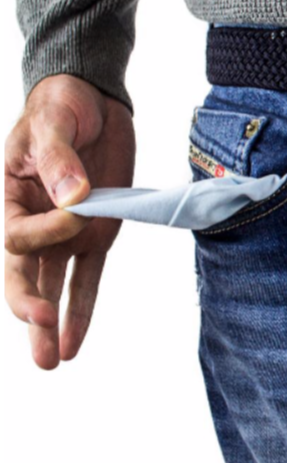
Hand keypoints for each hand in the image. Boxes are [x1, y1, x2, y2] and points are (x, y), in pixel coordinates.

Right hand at [5, 75, 134, 368]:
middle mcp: (35, 222)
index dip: (48, 231)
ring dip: (52, 324)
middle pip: (24, 274)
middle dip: (30, 305)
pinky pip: (87, 279)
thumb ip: (60, 160)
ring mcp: (65, 234)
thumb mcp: (54, 124)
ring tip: (51, 362)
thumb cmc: (61, 108)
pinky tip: (73, 342)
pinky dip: (81, 310)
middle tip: (39, 330)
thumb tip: (74, 196)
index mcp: (13, 198)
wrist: (90, 100)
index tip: (76, 211)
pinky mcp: (96, 234)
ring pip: (52, 286)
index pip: (21, 235)